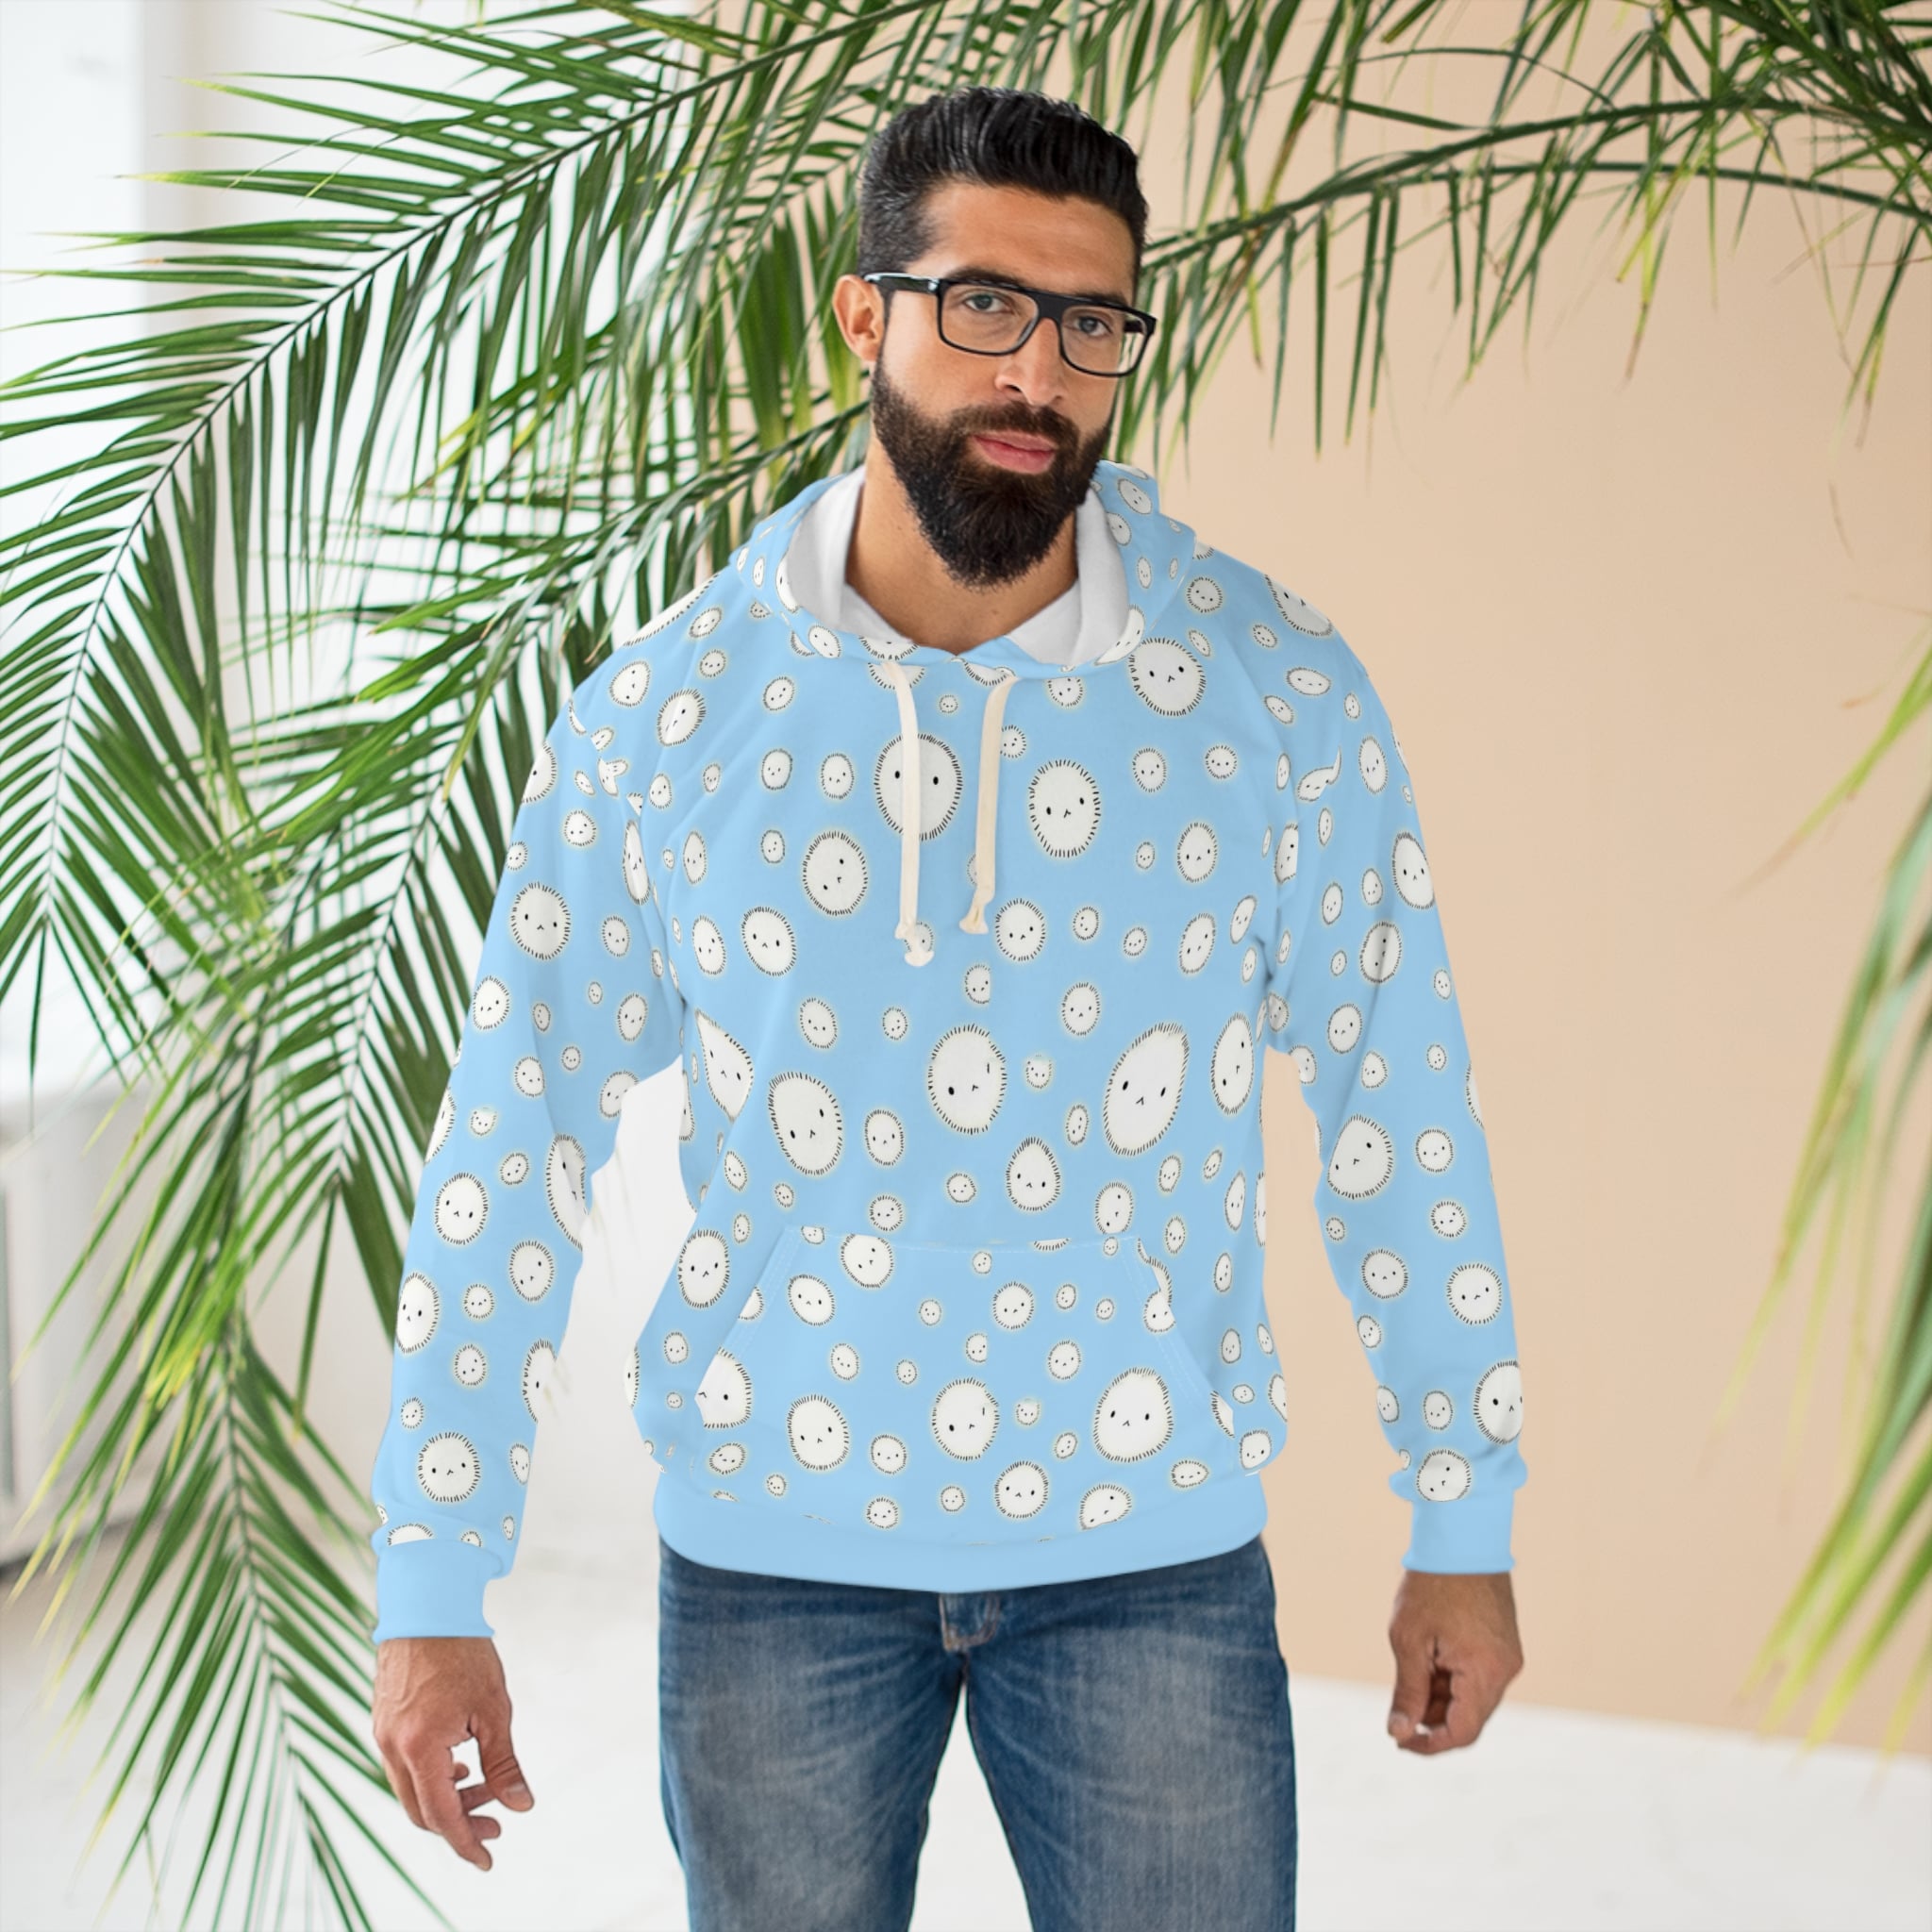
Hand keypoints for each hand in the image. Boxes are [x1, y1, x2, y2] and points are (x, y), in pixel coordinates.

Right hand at [372, 1636, 532, 1869]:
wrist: (426, 1603)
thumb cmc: (464, 1651)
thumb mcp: (493, 1709)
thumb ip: (503, 1762)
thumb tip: (521, 1806)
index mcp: (420, 1747)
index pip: (442, 1816)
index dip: (466, 1842)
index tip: (488, 1859)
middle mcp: (393, 1746)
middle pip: (421, 1811)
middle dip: (459, 1824)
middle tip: (496, 1824)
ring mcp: (383, 1734)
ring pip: (410, 1789)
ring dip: (446, 1797)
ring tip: (483, 1787)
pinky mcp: (383, 1720)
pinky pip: (403, 1765)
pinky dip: (431, 1775)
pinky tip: (458, 1762)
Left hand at [1386, 1569, 1522, 1753]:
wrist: (1462, 1537)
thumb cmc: (1432, 1584)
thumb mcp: (1409, 1639)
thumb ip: (1408, 1691)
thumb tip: (1399, 1731)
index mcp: (1486, 1672)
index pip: (1462, 1732)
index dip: (1430, 1744)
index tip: (1400, 1741)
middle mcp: (1505, 1671)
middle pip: (1469, 1718)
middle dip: (1432, 1719)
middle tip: (1398, 1708)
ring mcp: (1508, 1657)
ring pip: (1473, 1699)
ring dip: (1441, 1699)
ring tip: (1410, 1674)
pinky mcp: (1503, 1645)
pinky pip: (1478, 1678)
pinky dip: (1453, 1680)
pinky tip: (1428, 1661)